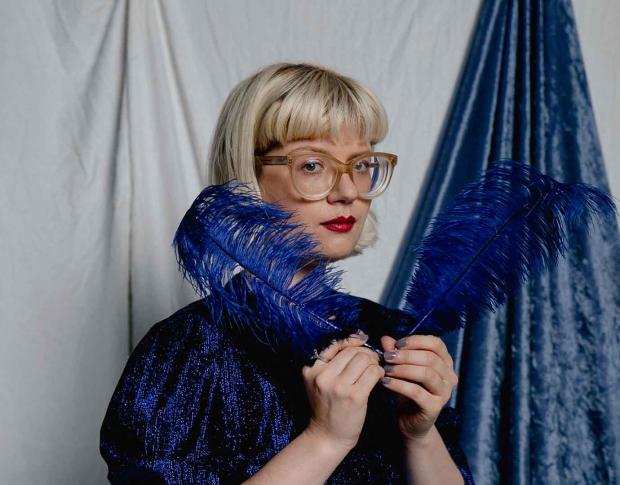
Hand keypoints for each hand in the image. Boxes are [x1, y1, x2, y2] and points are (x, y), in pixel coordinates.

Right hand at [301, 330, 384, 450]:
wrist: (327, 436)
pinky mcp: (354, 397)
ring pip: (364, 359)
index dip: (353, 343)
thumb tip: (359, 337)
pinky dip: (379, 372)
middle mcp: (322, 376)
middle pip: (352, 351)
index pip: (336, 345)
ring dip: (374, 363)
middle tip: (372, 361)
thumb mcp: (321, 381)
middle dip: (366, 353)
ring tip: (374, 370)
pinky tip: (379, 378)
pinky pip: (373, 373)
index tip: (362, 345)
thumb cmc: (327, 406)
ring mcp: (338, 387)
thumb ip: (334, 360)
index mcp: (312, 369)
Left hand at [379, 334, 458, 443]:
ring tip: (386, 369)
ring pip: (426, 373)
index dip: (416, 341)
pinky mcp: (435, 407)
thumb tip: (385, 338)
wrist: (410, 420)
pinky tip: (386, 382)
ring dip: (402, 369)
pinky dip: (399, 385)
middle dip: (405, 355)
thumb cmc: (407, 390)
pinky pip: (417, 392)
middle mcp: (449, 376)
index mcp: (445, 362)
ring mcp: (444, 393)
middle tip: (387, 357)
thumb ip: (395, 353)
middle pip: (430, 358)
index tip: (397, 344)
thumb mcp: (400, 368)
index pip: (436, 343)